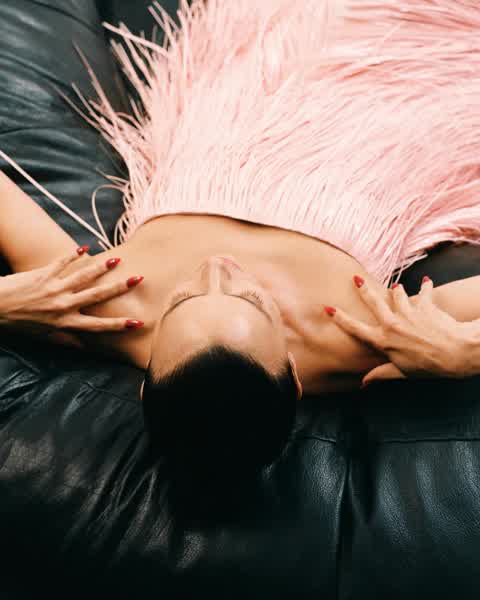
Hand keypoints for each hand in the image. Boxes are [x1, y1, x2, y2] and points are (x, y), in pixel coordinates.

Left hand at [0, 247, 144, 338]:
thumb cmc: (19, 325)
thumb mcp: (43, 336)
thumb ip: (66, 338)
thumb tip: (85, 346)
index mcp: (64, 323)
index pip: (97, 325)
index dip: (118, 325)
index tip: (138, 322)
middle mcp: (63, 306)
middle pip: (97, 295)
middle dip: (119, 287)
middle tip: (138, 279)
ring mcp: (54, 289)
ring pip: (83, 276)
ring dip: (101, 268)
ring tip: (117, 260)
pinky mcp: (43, 274)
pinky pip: (61, 263)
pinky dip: (73, 255)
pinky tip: (85, 248)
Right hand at [325, 276, 473, 387]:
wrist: (456, 353)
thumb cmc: (429, 367)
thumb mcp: (402, 373)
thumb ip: (381, 374)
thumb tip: (364, 383)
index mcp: (383, 341)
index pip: (356, 328)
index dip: (340, 318)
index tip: (328, 308)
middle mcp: (393, 323)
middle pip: (374, 301)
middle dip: (363, 289)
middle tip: (356, 278)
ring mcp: (409, 312)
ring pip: (397, 293)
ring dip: (397, 290)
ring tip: (397, 288)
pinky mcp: (425, 306)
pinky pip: (424, 292)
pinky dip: (426, 286)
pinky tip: (426, 282)